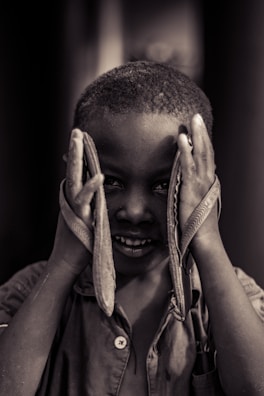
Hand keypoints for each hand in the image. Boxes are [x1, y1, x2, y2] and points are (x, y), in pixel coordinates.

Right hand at [50, 129, 103, 274]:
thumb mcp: (85, 216)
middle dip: (74, 149)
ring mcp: (75, 207)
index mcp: (74, 197)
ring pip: (74, 178)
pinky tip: (100, 174)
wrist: (69, 260)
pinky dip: (92, 187)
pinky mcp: (81, 218)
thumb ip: (89, 202)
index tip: (82, 137)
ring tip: (77, 139)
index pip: (77, 172)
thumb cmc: (80, 240)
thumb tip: (96, 191)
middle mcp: (71, 198)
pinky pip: (86, 200)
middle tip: (76, 131)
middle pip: (73, 169)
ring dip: (76, 158)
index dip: (79, 155)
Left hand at [177, 114, 218, 241]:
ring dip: (196, 136)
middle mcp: (207, 180)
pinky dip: (185, 152)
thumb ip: (194, 193)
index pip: (207, 158)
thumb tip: (187, 186)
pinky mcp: (190, 189)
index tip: (199, 128)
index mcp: (208, 183)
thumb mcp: (198, 205)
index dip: (203, 142)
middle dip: (201, 133)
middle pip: (206, 152)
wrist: (204, 241)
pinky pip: (188, 166)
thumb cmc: (199, 226)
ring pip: (200, 155)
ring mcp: (200, 184)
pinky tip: (182, 139)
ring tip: (192, 120)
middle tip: (197, 117)